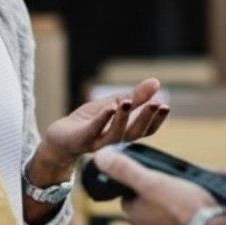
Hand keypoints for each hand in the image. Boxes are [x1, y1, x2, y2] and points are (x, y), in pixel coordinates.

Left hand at [30, 78, 169, 183]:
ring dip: (124, 118)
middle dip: (147, 118)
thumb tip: (157, 81)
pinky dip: (102, 120)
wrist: (59, 139)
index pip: (146, 129)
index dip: (157, 119)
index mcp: (125, 133)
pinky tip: (109, 108)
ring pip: (115, 134)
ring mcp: (98, 143)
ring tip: (129, 101)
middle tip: (158, 104)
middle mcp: (115, 141)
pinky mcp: (81, 140)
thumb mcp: (113, 104)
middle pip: (135, 133)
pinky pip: (93, 131)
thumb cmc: (88, 122)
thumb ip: (134, 96)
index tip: (166, 106)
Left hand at [92, 145, 214, 224]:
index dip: (138, 185)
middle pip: (146, 212)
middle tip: (174, 186)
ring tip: (191, 201)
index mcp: (135, 217)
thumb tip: (99, 156)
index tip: (152, 176)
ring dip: (172, 216)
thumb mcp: (152, 181)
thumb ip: (125, 169)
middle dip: (156, 200)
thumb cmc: (184, 207)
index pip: (128, 198)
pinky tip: (201, 219)